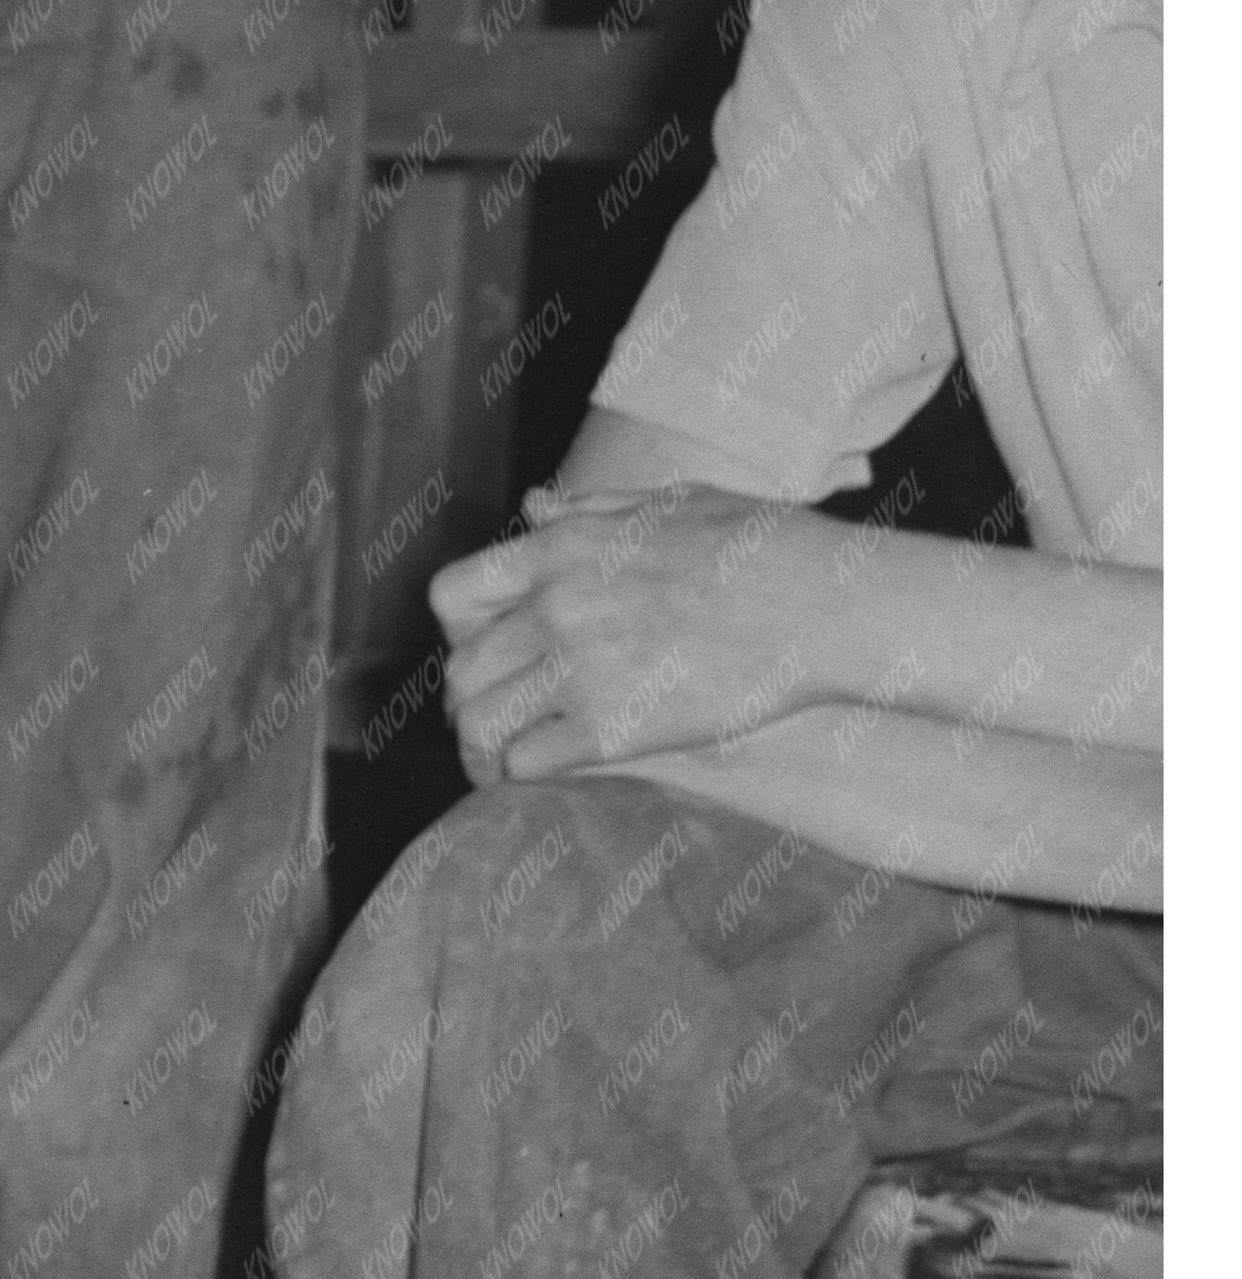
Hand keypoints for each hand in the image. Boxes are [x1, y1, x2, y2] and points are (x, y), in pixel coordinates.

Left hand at [431, 485, 817, 783]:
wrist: (825, 605)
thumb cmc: (763, 547)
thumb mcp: (671, 503)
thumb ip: (592, 510)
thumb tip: (532, 506)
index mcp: (563, 550)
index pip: (452, 595)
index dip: (456, 632)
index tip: (479, 649)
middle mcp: (558, 608)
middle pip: (460, 668)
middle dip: (466, 698)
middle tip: (485, 717)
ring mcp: (581, 669)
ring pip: (479, 722)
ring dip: (482, 747)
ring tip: (495, 760)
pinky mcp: (614, 728)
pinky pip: (526, 763)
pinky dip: (520, 775)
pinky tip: (535, 776)